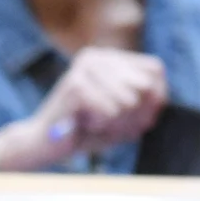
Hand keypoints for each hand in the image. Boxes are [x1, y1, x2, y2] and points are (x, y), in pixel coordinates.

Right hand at [0, 48, 167, 170]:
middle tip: (107, 122)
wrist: (43, 145)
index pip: (155, 69)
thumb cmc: (87, 130)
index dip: (156, 97)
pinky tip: (82, 123)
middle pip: (144, 86)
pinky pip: (111, 112)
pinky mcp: (75, 85)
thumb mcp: (127, 116)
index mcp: (108, 57)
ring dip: (115, 122)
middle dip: (132, 115)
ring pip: (129, 101)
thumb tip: (152, 93)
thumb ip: (150, 103)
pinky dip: (101, 126)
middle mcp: (95, 55)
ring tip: (93, 122)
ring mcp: (83, 68)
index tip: (137, 116)